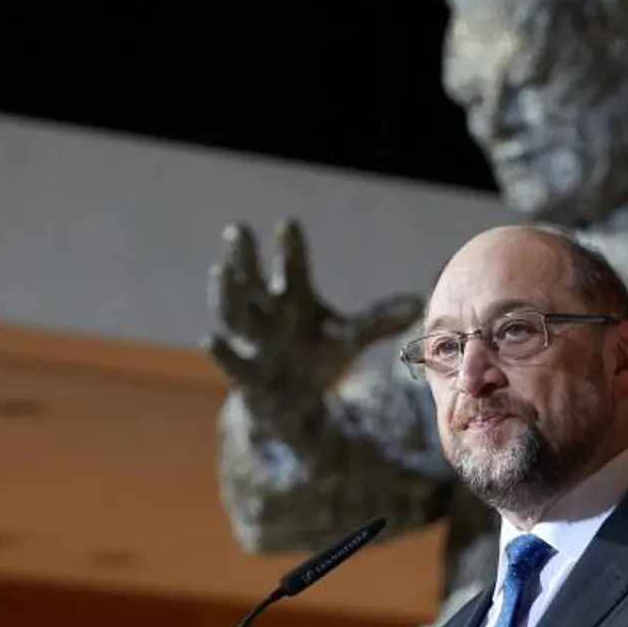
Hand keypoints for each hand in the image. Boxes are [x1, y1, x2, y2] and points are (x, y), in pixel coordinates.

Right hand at [203, 220, 424, 398]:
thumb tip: (418, 302)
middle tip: (237, 230)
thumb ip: (378, 321)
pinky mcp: (246, 375)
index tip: (288, 223)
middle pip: (251, 282)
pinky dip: (221, 351)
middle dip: (243, 257)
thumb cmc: (315, 357)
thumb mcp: (348, 338)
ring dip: (225, 294)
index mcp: (292, 299)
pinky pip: (232, 361)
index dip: (290, 248)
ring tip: (220, 272)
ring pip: (235, 315)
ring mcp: (252, 343)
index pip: (292, 268)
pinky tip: (210, 338)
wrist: (291, 403)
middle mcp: (266, 315)